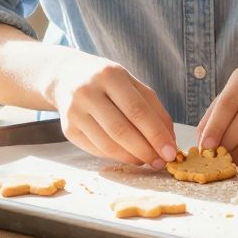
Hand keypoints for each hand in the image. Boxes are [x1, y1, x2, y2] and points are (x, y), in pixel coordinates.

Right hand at [48, 51, 177, 166]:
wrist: (66, 77)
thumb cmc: (108, 82)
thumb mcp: (131, 84)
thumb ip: (153, 108)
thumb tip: (169, 140)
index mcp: (110, 75)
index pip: (138, 110)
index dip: (156, 135)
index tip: (171, 152)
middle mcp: (88, 92)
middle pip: (121, 130)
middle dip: (145, 150)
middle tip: (161, 162)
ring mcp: (74, 112)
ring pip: (108, 144)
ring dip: (132, 157)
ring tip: (146, 160)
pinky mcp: (68, 129)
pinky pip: (97, 150)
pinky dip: (117, 157)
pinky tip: (128, 156)